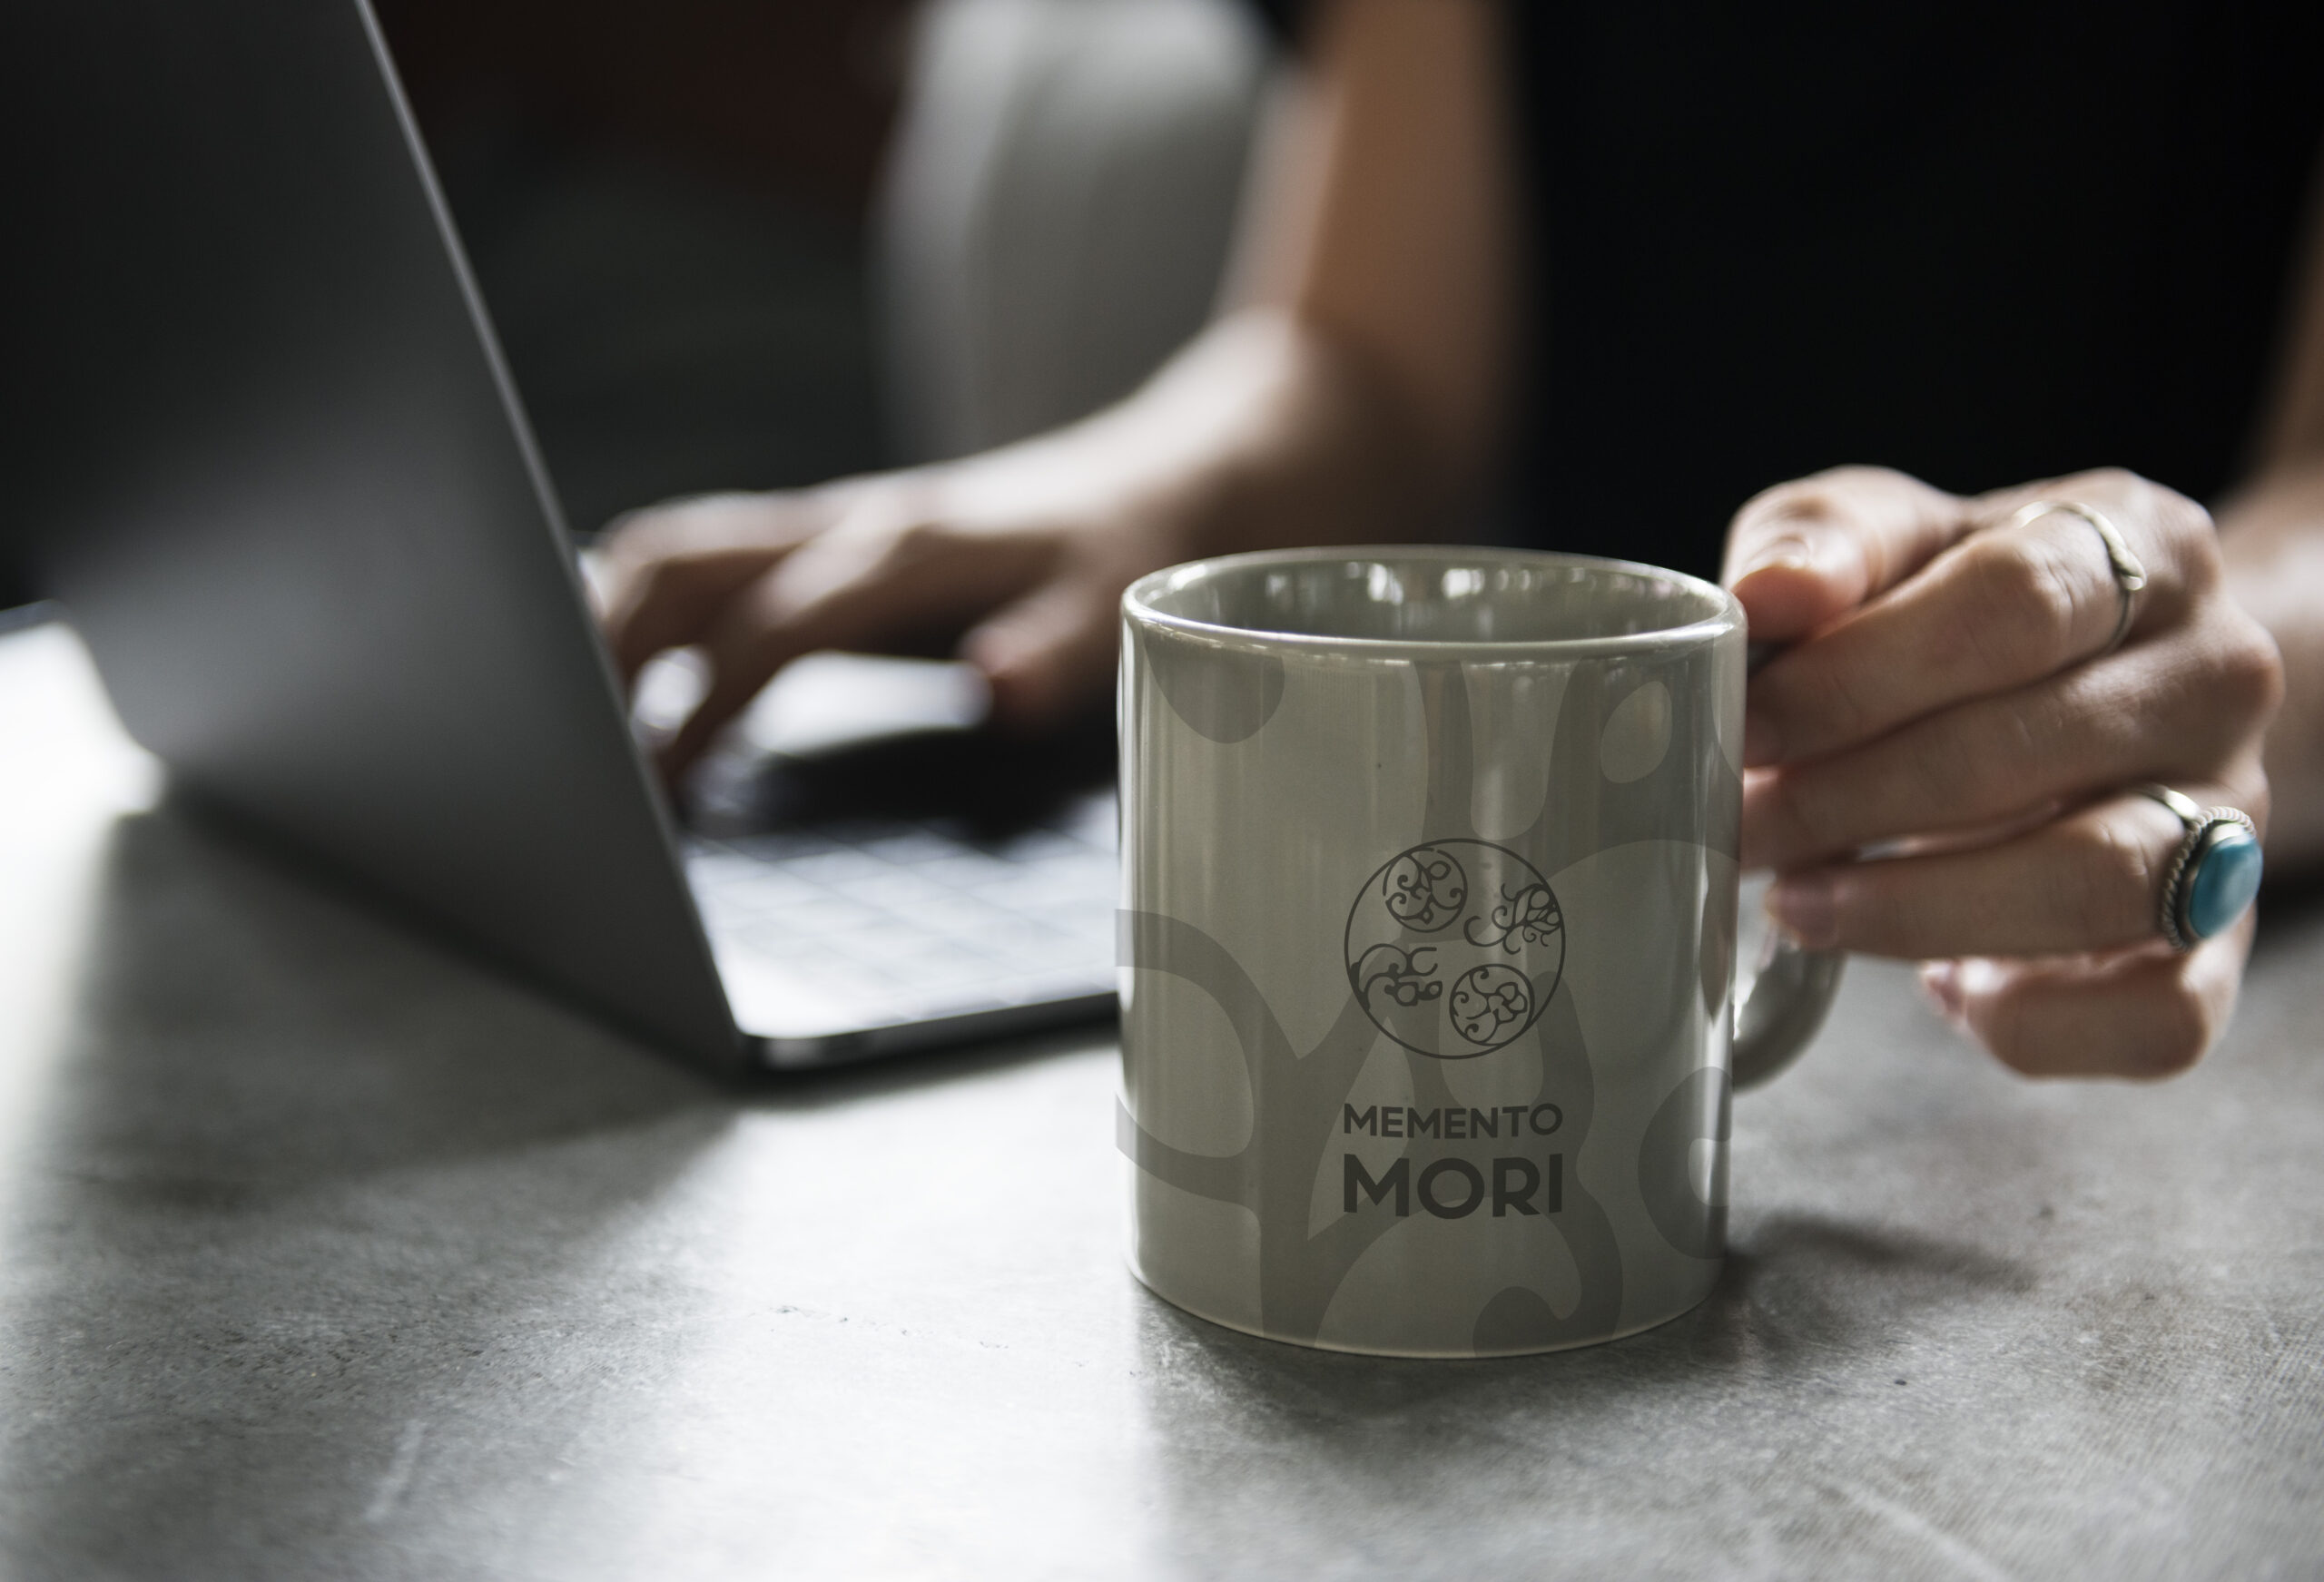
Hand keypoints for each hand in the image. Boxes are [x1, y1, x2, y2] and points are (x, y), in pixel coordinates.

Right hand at [595, 444, 1190, 780]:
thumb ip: (1056, 649)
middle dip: (602, 643)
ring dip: (605, 617)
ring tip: (554, 714)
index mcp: (909, 551)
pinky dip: (645, 609)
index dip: (705, 704)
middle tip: (554, 746)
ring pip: (678, 550)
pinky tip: (617, 676)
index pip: (773, 627)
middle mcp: (852, 525)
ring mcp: (832, 525)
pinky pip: (708, 560)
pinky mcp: (829, 541)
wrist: (1172, 474)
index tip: (654, 782)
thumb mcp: (1120, 606)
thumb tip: (993, 688)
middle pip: (683, 563)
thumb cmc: (1134, 551)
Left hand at [1724, 466, 2282, 1077]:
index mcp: (2146, 545)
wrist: (2096, 679)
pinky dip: (2038, 1023)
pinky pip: (2157, 1018)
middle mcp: (2215, 678)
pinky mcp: (2219, 944)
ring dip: (1915, 910)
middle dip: (1845, 800)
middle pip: (2025, 750)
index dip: (1856, 675)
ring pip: (2095, 884)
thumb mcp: (1893, 537)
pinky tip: (1944, 990)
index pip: (2011, 604)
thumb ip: (1827, 542)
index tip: (1745, 725)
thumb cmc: (1962, 605)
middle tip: (1740, 825)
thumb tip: (1767, 595)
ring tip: (1800, 904)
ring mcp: (2233, 816)